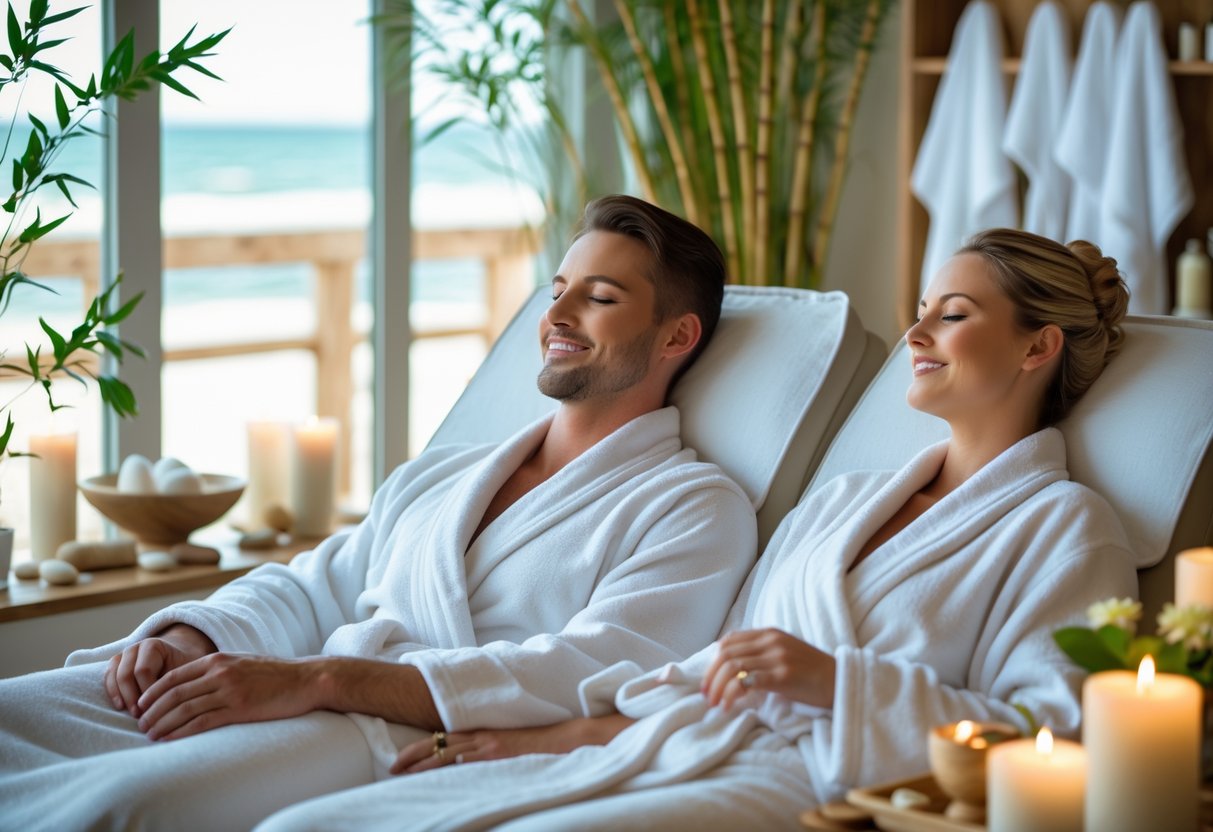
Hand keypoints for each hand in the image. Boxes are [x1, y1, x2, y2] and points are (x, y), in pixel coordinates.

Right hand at [104, 624, 215, 716]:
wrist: (177, 656)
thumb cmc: (184, 666)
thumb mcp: (186, 671)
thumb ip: (178, 683)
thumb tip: (174, 708)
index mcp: (153, 646)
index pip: (143, 671)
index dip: (148, 692)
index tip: (156, 708)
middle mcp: (135, 648)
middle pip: (126, 674)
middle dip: (133, 697)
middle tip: (143, 716)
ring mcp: (123, 656)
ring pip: (115, 676)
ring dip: (122, 697)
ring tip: (134, 714)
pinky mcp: (115, 665)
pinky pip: (108, 677)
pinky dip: (112, 692)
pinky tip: (120, 706)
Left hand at [135, 653, 319, 740]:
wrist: (306, 679)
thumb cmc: (276, 674)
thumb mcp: (242, 663)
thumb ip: (218, 671)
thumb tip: (195, 684)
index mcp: (218, 660)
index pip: (174, 676)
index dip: (153, 692)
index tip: (141, 706)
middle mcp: (220, 673)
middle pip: (174, 693)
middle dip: (152, 711)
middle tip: (140, 725)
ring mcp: (230, 691)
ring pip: (184, 708)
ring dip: (163, 723)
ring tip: (150, 735)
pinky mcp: (240, 708)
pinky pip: (203, 722)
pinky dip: (182, 732)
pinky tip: (171, 739)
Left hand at [390, 714, 633, 775]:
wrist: (568, 737)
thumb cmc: (543, 744)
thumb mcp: (512, 745)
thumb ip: (492, 750)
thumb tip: (473, 764)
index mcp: (485, 732)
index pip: (445, 738)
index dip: (422, 747)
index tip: (403, 758)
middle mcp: (484, 736)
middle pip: (440, 742)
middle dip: (414, 754)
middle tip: (392, 766)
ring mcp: (490, 744)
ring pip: (448, 751)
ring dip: (423, 761)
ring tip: (401, 772)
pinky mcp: (498, 752)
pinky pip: (468, 760)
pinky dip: (448, 765)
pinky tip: (434, 773)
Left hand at [702, 627, 835, 710]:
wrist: (839, 680)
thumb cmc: (810, 672)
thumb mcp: (783, 653)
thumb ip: (760, 654)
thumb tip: (730, 668)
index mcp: (768, 634)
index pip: (729, 642)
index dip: (712, 662)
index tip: (707, 681)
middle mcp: (770, 641)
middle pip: (726, 654)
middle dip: (711, 677)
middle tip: (706, 696)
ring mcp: (777, 657)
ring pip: (733, 667)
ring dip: (718, 688)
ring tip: (714, 704)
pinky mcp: (783, 675)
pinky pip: (748, 681)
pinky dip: (732, 695)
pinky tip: (728, 707)